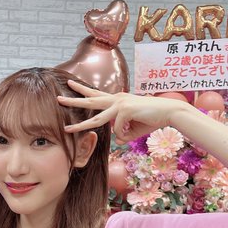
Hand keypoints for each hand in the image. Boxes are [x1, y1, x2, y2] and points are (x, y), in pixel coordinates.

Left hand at [57, 80, 192, 143]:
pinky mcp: (125, 110)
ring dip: (80, 125)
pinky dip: (124, 134)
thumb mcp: (133, 129)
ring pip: (96, 117)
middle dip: (73, 100)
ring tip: (67, 129)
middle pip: (90, 100)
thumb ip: (123, 134)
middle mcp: (116, 99)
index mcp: (117, 100)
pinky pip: (117, 130)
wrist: (169, 112)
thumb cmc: (152, 119)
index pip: (96, 95)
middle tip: (58, 98)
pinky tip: (134, 130)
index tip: (71, 87)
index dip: (83, 91)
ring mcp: (120, 103)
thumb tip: (116, 140)